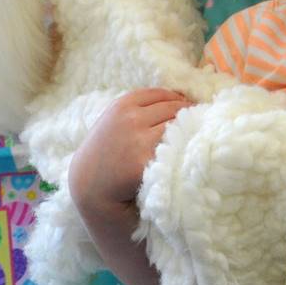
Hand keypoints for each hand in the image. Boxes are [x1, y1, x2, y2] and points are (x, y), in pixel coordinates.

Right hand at [68, 88, 192, 216]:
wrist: (87, 190)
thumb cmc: (103, 157)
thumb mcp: (113, 123)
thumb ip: (138, 111)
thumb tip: (181, 100)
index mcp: (123, 105)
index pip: (163, 94)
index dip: (179, 102)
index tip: (188, 111)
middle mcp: (131, 118)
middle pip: (175, 108)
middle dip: (189, 117)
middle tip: (198, 129)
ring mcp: (139, 140)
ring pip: (180, 127)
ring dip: (190, 134)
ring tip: (194, 144)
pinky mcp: (146, 163)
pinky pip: (177, 151)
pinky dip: (185, 152)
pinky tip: (186, 159)